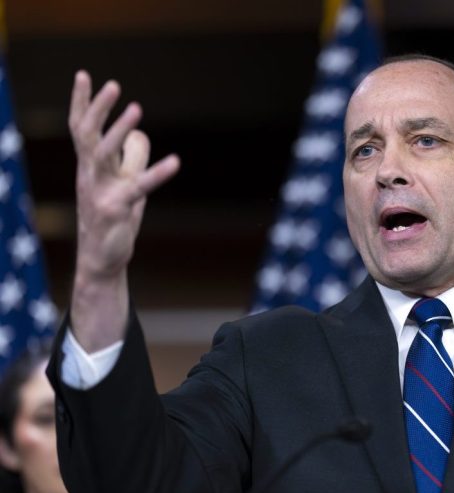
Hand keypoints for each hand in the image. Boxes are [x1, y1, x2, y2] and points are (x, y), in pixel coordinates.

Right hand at [68, 70, 179, 349]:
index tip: (84, 74)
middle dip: (98, 108)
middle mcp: (89, 174)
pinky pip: (138, 187)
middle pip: (87, 135)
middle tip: (113, 85)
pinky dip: (156, 173)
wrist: (103, 258)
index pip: (81, 127)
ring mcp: (99, 191)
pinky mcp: (115, 209)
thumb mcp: (124, 182)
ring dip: (119, 131)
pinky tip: (175, 161)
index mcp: (90, 165)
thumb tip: (141, 133)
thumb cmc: (113, 216)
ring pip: (104, 155)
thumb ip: (132, 157)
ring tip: (137, 110)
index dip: (83, 102)